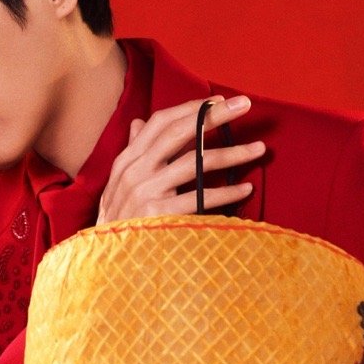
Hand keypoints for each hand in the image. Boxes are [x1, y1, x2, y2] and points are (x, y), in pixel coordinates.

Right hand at [96, 95, 265, 225]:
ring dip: (231, 154)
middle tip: (245, 105)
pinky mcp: (159, 216)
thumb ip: (134, 154)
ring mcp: (146, 193)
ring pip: (195, 163)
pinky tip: (245, 189)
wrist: (105, 263)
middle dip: (214, 116)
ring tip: (258, 149)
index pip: (161, 122)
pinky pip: (199, 199)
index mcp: (127, 161)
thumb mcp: (119, 185)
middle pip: (179, 133)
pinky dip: (226, 193)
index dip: (191, 108)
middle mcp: (135, 172)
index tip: (219, 101)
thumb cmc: (118, 221)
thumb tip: (139, 122)